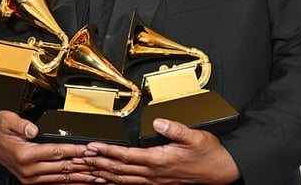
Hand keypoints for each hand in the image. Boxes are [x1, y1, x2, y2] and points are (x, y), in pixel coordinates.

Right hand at [0, 110, 96, 183]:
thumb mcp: (6, 120)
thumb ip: (21, 124)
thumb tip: (34, 128)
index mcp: (25, 154)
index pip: (57, 152)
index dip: (75, 151)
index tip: (90, 150)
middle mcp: (29, 169)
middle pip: (62, 168)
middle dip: (84, 166)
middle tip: (101, 165)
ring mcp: (30, 177)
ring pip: (61, 178)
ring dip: (80, 177)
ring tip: (97, 176)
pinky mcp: (32, 180)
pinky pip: (55, 183)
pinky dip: (70, 182)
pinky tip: (82, 181)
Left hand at [74, 119, 239, 183]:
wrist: (220, 171)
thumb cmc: (208, 153)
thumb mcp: (195, 136)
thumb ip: (175, 129)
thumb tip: (157, 122)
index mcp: (159, 160)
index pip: (127, 156)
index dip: (107, 151)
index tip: (92, 146)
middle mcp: (154, 173)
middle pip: (119, 170)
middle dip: (98, 163)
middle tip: (80, 158)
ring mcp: (154, 181)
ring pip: (122, 180)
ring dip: (103, 174)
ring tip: (87, 169)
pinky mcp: (157, 183)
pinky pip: (131, 184)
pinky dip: (116, 182)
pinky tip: (107, 181)